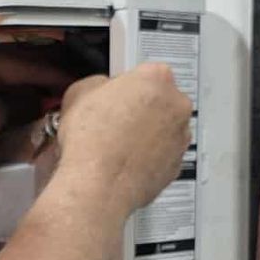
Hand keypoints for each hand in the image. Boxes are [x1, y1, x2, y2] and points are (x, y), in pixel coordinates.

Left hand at [0, 47, 70, 172]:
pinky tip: (18, 99)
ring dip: (23, 82)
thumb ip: (17, 105)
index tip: (70, 82)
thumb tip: (34, 102)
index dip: (51, 75)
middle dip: (40, 75)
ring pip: (1, 71)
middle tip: (63, 84)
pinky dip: (5, 88)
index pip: (25, 64)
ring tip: (46, 92)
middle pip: (14, 63)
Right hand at [55, 63, 191, 209]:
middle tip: (114, 121)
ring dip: (146, 134)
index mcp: (157, 78)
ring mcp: (180, 138)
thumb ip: (97, 83)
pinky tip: (124, 163)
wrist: (99, 186)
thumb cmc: (92, 141)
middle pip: (160, 100)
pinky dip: (148, 158)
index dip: (124, 86)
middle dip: (140, 109)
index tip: (113, 97)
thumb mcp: (78, 92)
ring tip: (116, 146)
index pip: (145, 73)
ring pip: (164, 129)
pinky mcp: (176, 166)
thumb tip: (100, 89)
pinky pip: (162, 156)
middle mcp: (177, 106)